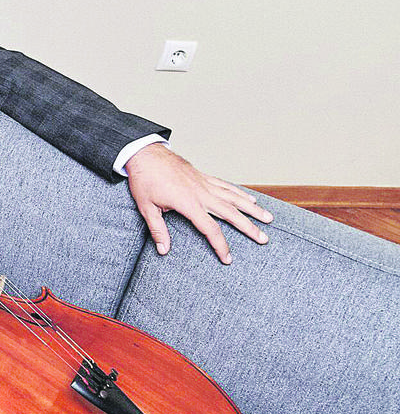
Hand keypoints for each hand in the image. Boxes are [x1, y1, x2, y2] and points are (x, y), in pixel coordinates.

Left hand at [125, 143, 272, 263]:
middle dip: (249, 228)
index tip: (228, 259)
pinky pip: (226, 186)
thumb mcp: (146, 207)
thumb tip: (163, 250)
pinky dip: (240, 193)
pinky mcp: (203, 176)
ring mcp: (204, 183)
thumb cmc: (144, 180)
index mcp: (188, 203)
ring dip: (252, 209)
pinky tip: (250, 200)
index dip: (220, 245)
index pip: (210, 229)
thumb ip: (158, 230)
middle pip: (231, 213)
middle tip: (264, 239)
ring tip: (268, 219)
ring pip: (233, 198)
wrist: (145, 154)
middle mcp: (201, 193)